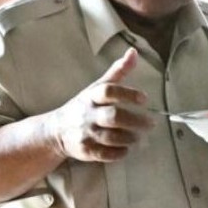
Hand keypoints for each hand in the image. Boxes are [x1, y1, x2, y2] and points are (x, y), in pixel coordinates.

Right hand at [49, 48, 154, 162]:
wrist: (56, 130)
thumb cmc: (84, 106)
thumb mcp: (97, 87)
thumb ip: (118, 71)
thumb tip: (134, 52)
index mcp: (92, 96)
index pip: (108, 91)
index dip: (127, 94)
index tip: (145, 99)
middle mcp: (88, 114)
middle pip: (113, 117)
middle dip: (135, 121)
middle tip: (151, 123)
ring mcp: (85, 133)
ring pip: (111, 137)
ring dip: (130, 138)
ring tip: (140, 137)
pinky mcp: (84, 150)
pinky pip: (104, 154)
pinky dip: (118, 153)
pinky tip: (127, 149)